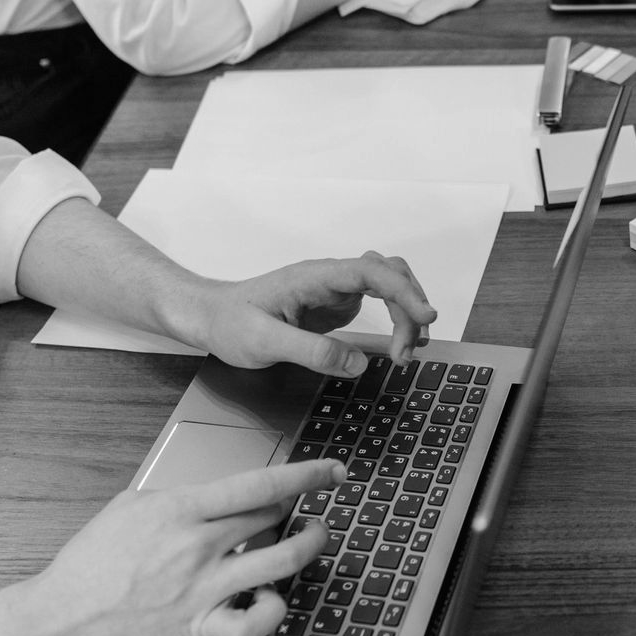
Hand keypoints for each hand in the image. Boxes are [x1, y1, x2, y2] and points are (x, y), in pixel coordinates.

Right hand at [0, 460, 337, 635]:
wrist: (56, 623)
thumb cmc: (86, 567)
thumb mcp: (126, 509)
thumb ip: (174, 499)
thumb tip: (210, 497)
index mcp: (180, 509)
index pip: (260, 483)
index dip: (307, 475)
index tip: (333, 470)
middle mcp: (198, 545)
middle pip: (274, 515)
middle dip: (300, 506)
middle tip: (306, 506)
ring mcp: (203, 588)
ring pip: (281, 561)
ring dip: (309, 546)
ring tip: (315, 538)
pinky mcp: (199, 627)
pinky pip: (252, 624)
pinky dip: (273, 611)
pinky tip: (272, 600)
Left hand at [185, 251, 436, 377]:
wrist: (210, 317)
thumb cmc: (230, 323)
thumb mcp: (265, 342)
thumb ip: (312, 352)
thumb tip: (359, 364)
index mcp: (314, 276)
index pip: (371, 271)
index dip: (404, 291)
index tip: (425, 317)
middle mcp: (330, 277)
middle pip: (390, 273)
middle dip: (410, 307)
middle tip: (411, 351)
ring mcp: (335, 289)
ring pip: (389, 284)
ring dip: (407, 313)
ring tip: (410, 351)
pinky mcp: (336, 305)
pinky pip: (379, 302)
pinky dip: (397, 320)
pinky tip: (400, 344)